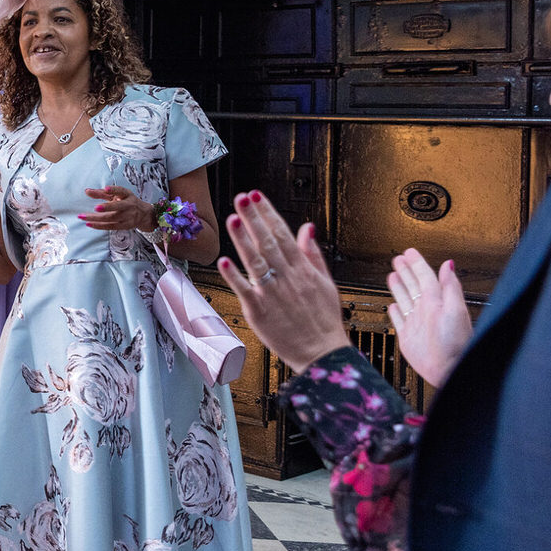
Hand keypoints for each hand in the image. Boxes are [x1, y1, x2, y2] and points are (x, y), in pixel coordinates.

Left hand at [81, 184, 152, 230]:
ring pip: (111, 218)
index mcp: (127, 195)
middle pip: (117, 207)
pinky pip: (110, 226)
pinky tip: (89, 224)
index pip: (121, 191)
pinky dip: (99, 226)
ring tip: (83, 216)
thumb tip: (87, 191)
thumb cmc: (126, 201)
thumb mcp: (117, 194)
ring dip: (96, 218)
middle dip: (107, 207)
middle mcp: (128, 205)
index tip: (106, 189)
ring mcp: (127, 217)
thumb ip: (101, 193)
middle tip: (96, 208)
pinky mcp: (124, 226)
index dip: (114, 190)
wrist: (143, 214)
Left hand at [216, 191, 349, 370]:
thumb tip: (307, 228)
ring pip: (256, 262)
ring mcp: (272, 294)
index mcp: (302, 270)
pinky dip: (235, 276)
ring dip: (243, 239)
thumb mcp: (326, 283)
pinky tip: (224, 260)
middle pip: (268, 243)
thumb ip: (313, 254)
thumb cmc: (323, 320)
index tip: (256, 196)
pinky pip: (245, 290)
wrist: (322, 354)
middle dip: (254, 218)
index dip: (268, 214)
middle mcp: (287, 279)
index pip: (283, 234)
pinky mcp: (260, 311)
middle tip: (241, 197)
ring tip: (232, 218)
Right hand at [386, 249, 473, 387]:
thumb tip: (448, 265)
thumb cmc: (455, 343)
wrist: (448, 369)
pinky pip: (398, 320)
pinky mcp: (408, 336)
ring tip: (393, 274)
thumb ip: (450, 287)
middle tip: (399, 259)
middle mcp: (426, 310)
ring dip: (398, 286)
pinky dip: (395, 312)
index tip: (410, 252)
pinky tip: (393, 305)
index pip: (425, 277)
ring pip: (404, 299)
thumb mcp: (456, 310)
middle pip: (413, 285)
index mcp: (436, 302)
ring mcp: (416, 323)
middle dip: (406, 271)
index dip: (417, 263)